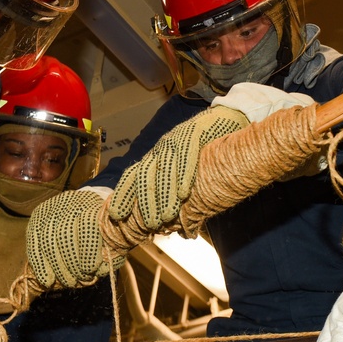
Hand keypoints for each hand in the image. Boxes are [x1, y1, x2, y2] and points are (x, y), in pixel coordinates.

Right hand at [26, 189, 125, 287]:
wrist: (86, 209)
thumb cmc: (103, 230)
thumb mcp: (113, 236)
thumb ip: (111, 251)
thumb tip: (101, 269)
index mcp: (93, 203)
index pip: (88, 224)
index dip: (88, 250)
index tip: (92, 269)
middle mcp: (70, 202)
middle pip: (65, 233)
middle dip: (71, 263)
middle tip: (79, 280)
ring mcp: (51, 208)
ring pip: (48, 240)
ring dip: (57, 267)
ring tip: (67, 282)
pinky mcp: (38, 216)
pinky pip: (34, 243)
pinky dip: (40, 265)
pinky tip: (47, 281)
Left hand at [108, 105, 249, 229]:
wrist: (225, 117)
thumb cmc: (204, 148)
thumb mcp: (183, 166)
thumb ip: (174, 188)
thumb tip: (167, 221)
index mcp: (155, 156)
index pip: (133, 175)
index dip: (123, 194)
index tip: (116, 215)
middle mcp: (161, 148)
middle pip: (146, 174)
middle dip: (146, 200)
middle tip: (150, 224)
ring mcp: (177, 139)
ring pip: (165, 168)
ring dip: (164, 194)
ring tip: (166, 217)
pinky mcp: (195, 133)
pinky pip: (187, 155)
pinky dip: (184, 175)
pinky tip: (184, 193)